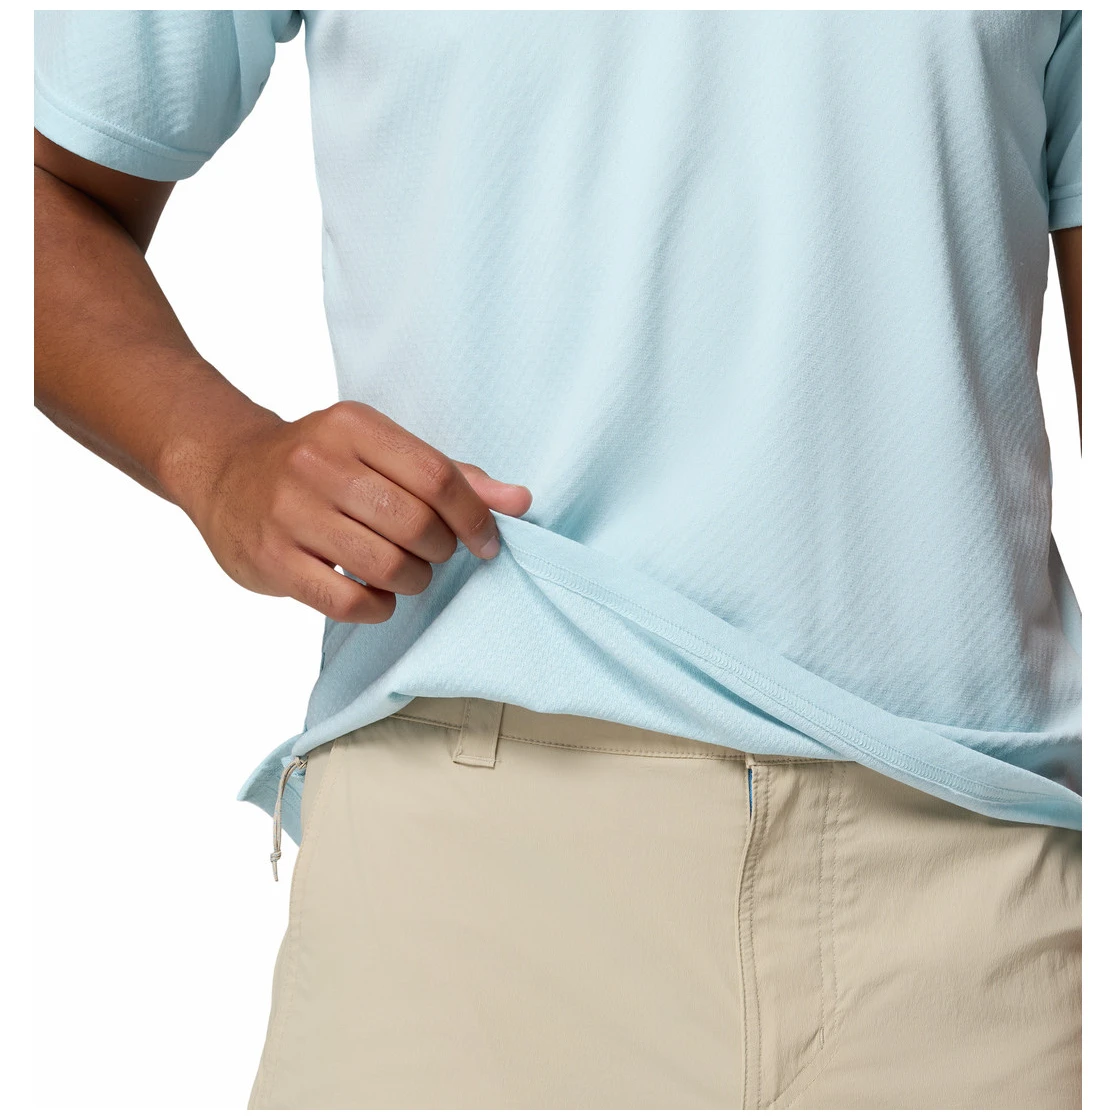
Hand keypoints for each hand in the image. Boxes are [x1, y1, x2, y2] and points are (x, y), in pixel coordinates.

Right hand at [180, 400, 532, 623]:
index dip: (474, 517)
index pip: (437, 475)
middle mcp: (317, 463)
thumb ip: (449, 475)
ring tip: (408, 576)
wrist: (224, 470)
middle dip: (440, 551)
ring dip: (413, 581)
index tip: (486, 542)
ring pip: (384, 564)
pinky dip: (377, 607)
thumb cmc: (320, 464)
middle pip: (414, 522)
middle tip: (434, 556)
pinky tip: (377, 597)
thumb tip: (520, 502)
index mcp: (354, 427)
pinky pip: (346, 601)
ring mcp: (290, 512)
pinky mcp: (271, 558)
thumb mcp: (378, 450)